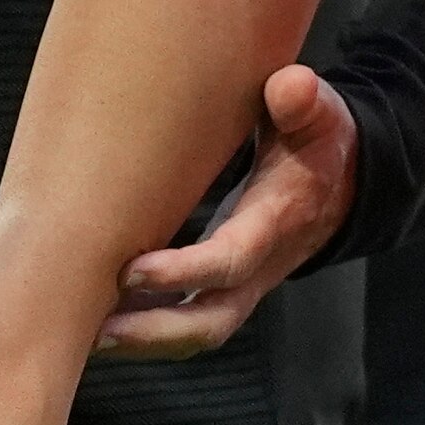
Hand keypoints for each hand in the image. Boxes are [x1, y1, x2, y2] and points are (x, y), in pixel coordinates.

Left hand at [95, 64, 358, 359]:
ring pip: (197, 330)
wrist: (338, 184)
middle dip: (157, 331)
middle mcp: (260, 264)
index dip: (184, 271)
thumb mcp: (318, 114)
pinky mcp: (222, 287)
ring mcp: (242, 283)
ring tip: (86, 336)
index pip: (232, 259)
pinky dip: (145, 326)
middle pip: (212, 320)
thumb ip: (303, 101)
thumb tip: (290, 85)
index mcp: (277, 220)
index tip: (132, 269)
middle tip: (100, 330)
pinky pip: (186, 321)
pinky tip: (98, 320)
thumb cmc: (314, 142)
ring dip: (144, 340)